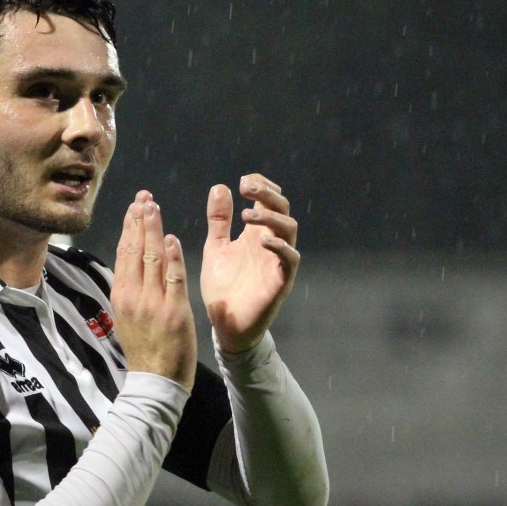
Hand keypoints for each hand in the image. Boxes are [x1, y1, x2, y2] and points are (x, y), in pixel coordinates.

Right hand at [111, 190, 197, 388]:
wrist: (155, 380)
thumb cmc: (144, 350)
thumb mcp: (127, 317)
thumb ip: (130, 291)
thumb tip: (130, 266)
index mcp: (121, 295)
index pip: (124, 253)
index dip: (130, 227)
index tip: (135, 206)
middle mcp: (133, 295)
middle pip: (135, 250)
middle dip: (139, 220)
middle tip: (144, 197)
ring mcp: (153, 303)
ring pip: (152, 259)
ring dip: (153, 230)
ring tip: (154, 208)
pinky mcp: (173, 311)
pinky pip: (173, 279)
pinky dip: (173, 257)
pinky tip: (173, 239)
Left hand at [200, 174, 299, 353]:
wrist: (226, 324)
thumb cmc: (223, 287)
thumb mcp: (216, 248)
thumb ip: (219, 221)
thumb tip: (220, 187)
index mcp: (256, 234)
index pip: (268, 202)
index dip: (262, 186)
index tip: (244, 181)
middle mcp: (271, 244)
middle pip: (281, 209)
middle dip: (267, 194)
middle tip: (247, 187)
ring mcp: (278, 261)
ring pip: (289, 230)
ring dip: (271, 217)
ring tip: (248, 215)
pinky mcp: (281, 282)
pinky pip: (290, 260)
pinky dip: (280, 247)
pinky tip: (263, 240)